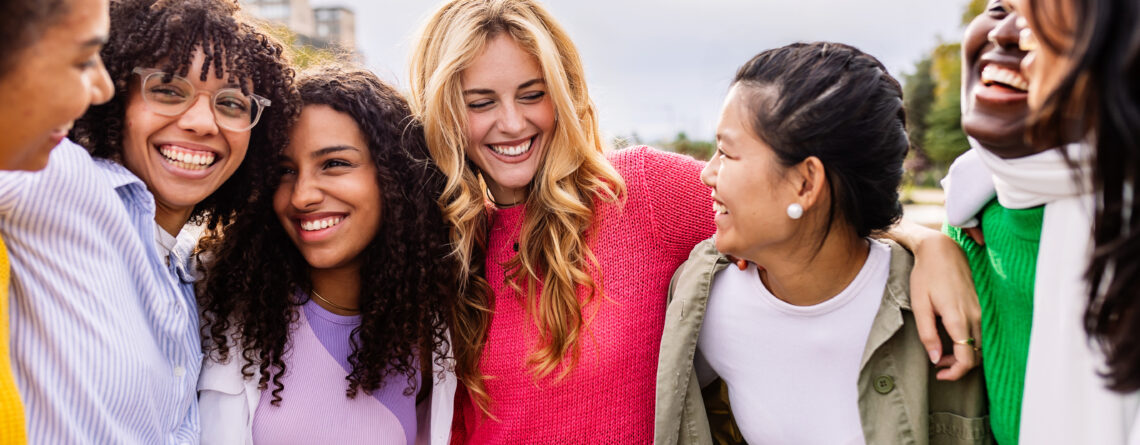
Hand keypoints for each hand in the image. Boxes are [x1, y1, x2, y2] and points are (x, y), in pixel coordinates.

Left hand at [884, 221, 981, 380]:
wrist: (942, 250)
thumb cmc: (927, 275)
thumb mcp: (920, 305)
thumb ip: (927, 334)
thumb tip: (935, 358)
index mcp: (959, 319)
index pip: (967, 359)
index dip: (955, 372)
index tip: (939, 374)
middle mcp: (976, 317)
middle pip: (977, 356)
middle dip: (958, 366)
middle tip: (938, 364)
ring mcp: (982, 311)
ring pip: (981, 346)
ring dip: (965, 355)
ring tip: (942, 352)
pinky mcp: (982, 306)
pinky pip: (982, 333)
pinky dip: (970, 343)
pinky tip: (953, 339)